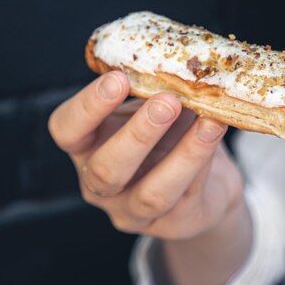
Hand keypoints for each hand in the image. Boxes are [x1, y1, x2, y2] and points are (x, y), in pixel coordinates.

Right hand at [48, 71, 244, 240]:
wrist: (204, 181)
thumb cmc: (167, 133)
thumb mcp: (150, 109)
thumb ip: (152, 90)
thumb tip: (177, 60)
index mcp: (86, 146)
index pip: (67, 130)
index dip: (88, 106)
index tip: (118, 78)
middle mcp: (100, 184)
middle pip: (106, 170)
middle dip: (138, 134)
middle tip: (167, 101)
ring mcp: (134, 211)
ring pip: (151, 194)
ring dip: (182, 155)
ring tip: (207, 120)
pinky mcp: (173, 224)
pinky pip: (188, 196)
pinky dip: (204, 160)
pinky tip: (217, 132)